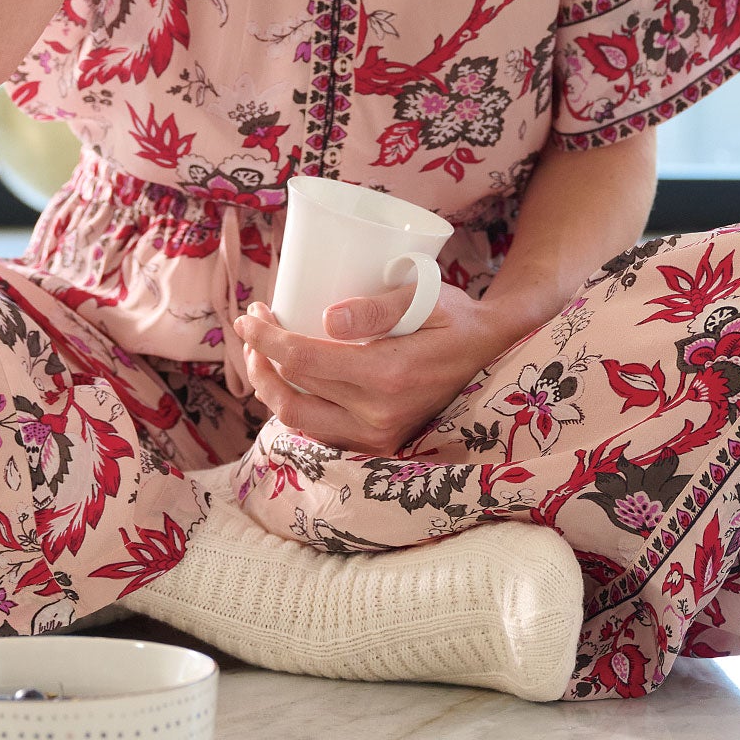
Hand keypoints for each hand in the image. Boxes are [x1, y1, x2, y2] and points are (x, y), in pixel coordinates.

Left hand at [232, 281, 506, 455]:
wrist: (491, 352)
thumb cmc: (455, 316)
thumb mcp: (425, 296)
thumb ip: (377, 307)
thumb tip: (326, 319)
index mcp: (388, 375)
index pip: (303, 360)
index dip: (265, 339)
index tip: (248, 316)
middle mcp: (379, 415)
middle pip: (292, 392)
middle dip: (260, 358)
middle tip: (254, 325)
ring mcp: (379, 436)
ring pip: (299, 418)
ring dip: (269, 386)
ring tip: (261, 352)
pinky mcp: (379, 443)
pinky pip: (320, 430)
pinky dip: (294, 404)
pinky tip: (287, 378)